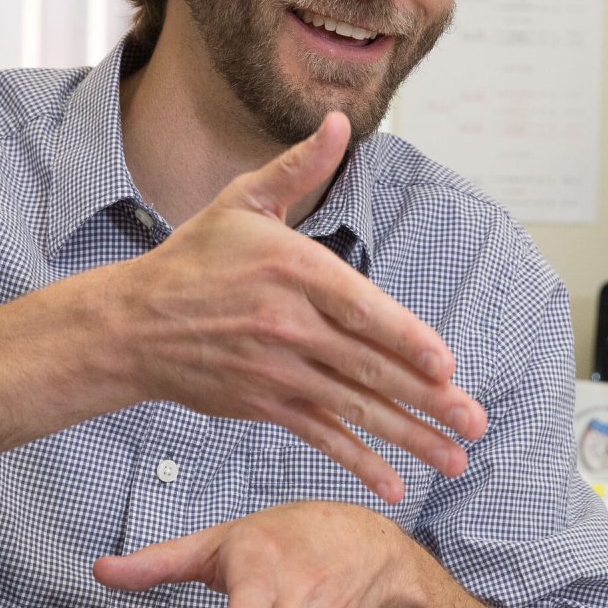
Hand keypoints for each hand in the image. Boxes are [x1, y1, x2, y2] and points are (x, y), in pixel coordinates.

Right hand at [118, 112, 485, 502]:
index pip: (360, 308)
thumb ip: (300, 168)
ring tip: (454, 457)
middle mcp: (288, 325)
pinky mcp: (263, 403)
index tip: (445, 365)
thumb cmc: (195, 258)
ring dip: (408, 436)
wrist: (132, 323)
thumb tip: (338, 124)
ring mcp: (276, 370)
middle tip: (475, 421)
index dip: (404, 339)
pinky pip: (319, 435)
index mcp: (293, 270)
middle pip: (367, 366)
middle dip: (427, 399)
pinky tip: (393, 483)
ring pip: (352, 407)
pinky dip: (357, 461)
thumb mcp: (245, 201)